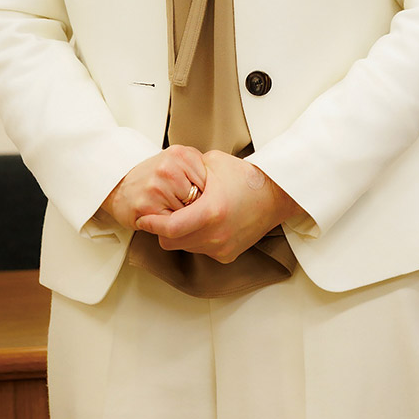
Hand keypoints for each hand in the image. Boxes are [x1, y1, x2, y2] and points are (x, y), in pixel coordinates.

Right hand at [102, 146, 206, 229]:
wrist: (119, 184)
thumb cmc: (153, 176)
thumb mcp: (178, 161)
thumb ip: (199, 168)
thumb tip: (222, 188)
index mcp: (181, 154)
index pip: (210, 182)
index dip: (204, 193)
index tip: (195, 192)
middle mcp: (168, 168)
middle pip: (199, 199)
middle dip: (194, 206)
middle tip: (180, 201)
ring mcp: (156, 188)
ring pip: (186, 214)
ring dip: (181, 217)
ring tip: (169, 206)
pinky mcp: (146, 208)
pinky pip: (170, 225)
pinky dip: (168, 225)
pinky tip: (160, 214)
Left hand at [134, 149, 302, 263]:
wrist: (276, 195)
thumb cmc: (246, 176)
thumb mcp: (212, 163)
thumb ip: (187, 171)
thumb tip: (166, 177)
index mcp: (210, 212)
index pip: (169, 228)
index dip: (151, 224)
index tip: (142, 219)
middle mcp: (216, 235)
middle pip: (172, 242)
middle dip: (162, 230)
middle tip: (161, 215)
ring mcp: (222, 248)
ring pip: (185, 248)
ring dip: (179, 235)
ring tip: (186, 215)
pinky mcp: (228, 254)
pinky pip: (200, 250)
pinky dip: (195, 239)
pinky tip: (202, 222)